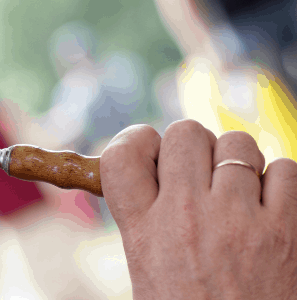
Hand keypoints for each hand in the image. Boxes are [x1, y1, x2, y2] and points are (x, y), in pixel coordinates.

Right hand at [101, 120, 296, 298]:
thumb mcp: (148, 271)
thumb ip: (146, 220)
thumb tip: (154, 176)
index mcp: (143, 229)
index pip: (123, 154)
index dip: (135, 141)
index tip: (148, 152)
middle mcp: (186, 215)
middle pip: (184, 133)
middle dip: (192, 147)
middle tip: (198, 173)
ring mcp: (239, 218)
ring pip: (237, 142)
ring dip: (237, 161)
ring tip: (237, 191)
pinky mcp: (288, 228)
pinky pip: (286, 169)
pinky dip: (281, 182)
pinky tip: (270, 207)